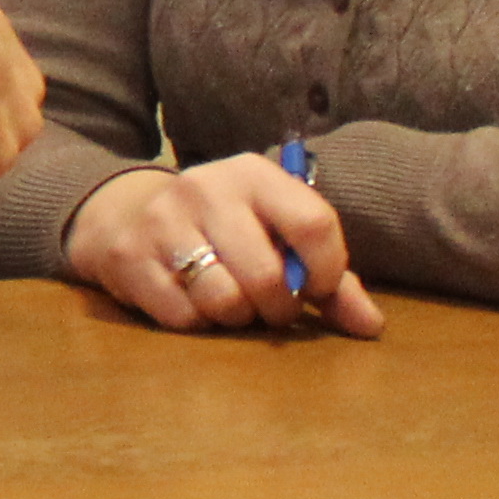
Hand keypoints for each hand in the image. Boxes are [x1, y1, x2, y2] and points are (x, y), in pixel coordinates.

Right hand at [66, 155, 385, 337]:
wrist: (129, 214)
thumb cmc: (225, 230)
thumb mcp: (275, 234)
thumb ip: (327, 278)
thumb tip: (371, 324)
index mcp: (253, 174)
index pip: (314, 222)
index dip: (326, 270)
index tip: (316, 287)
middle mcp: (205, 187)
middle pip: (267, 275)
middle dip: (278, 308)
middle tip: (271, 307)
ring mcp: (161, 220)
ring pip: (223, 300)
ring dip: (236, 317)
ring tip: (231, 302)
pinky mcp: (128, 256)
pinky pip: (182, 316)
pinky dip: (196, 322)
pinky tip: (192, 301)